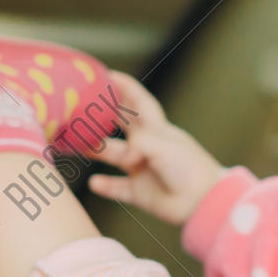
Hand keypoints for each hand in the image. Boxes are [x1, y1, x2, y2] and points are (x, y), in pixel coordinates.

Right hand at [85, 70, 225, 224]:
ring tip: (74, 145)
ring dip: (94, 149)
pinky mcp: (140, 192)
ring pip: (111, 155)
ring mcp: (142, 168)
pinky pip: (117, 188)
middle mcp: (147, 146)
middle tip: (79, 107)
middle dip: (101, 116)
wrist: (204, 202)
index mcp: (158, 129)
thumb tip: (123, 153)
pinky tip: (94, 182)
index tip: (105, 74)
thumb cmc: (190, 169)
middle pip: (119, 126)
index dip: (124, 86)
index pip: (139, 101)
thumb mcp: (164, 147)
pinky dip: (105, 185)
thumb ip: (139, 144)